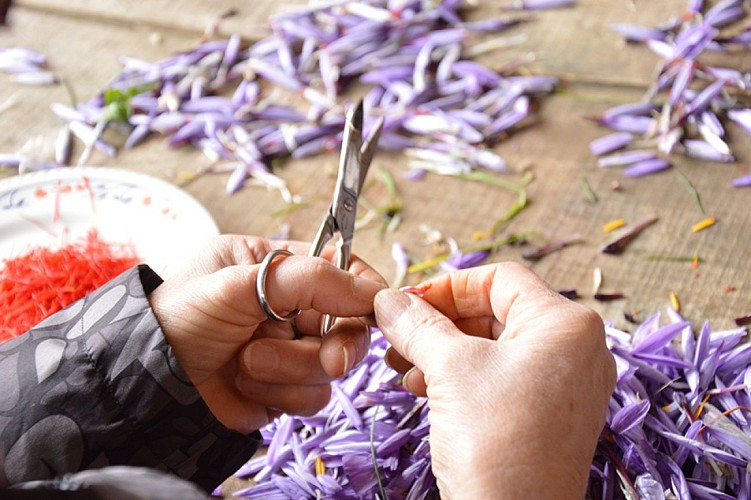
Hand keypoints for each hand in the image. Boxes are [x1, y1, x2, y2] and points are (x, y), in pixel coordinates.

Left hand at [148, 235, 384, 433]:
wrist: (146, 380)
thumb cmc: (180, 316)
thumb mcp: (240, 282)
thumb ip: (310, 280)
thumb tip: (373, 293)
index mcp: (282, 268)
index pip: (345, 270)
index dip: (365, 292)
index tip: (374, 311)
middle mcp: (293, 308)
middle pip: (351, 327)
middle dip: (335, 346)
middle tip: (326, 359)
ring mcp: (290, 350)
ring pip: (331, 368)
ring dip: (289, 369)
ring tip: (245, 361)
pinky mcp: (284, 389)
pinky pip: (312, 398)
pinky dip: (278, 393)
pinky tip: (243, 382)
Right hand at [374, 262, 615, 498]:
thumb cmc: (496, 441)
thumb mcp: (450, 370)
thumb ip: (418, 325)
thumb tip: (389, 300)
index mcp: (566, 324)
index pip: (501, 279)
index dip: (448, 286)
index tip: (407, 302)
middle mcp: (576, 350)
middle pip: (496, 312)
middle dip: (440, 323)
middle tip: (398, 334)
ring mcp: (565, 386)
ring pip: (494, 347)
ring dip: (443, 351)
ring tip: (402, 366)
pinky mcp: (549, 416)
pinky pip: (501, 379)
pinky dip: (461, 378)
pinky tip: (423, 389)